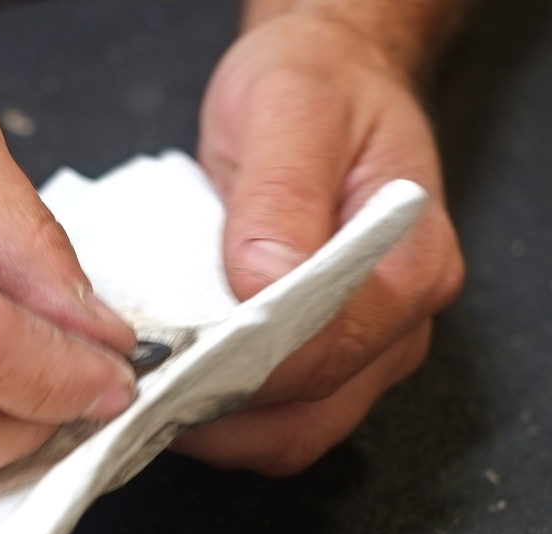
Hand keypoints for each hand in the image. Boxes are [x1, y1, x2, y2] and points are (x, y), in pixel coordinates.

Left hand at [173, 13, 463, 473]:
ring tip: (149, 391)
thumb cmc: (318, 87)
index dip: (247, 371)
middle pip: (312, 417)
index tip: (175, 366)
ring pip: (290, 433)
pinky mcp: (323, 355)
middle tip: (143, 392)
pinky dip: (220, 415)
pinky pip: (273, 415)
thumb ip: (281, 196)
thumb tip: (263, 282)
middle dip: (223, 418)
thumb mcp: (291, 107)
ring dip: (217, 427)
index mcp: (409, 263)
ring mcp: (362, 348)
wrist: (327, 81)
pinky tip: (173, 383)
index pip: (330, 351)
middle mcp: (396, 323)